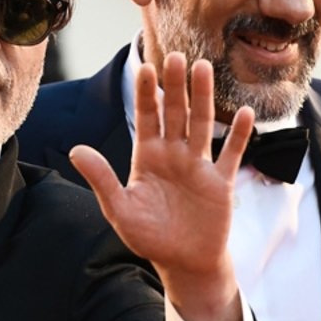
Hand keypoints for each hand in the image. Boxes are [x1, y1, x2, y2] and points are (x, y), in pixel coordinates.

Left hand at [69, 53, 252, 320]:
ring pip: (201, 124)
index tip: (145, 69)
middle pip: (174, 113)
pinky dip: (239, 134)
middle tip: (176, 57)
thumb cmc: (149, 237)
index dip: (146, 94)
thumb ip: (102, 178)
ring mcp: (198, 166)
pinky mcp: (220, 182)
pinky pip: (231, 154)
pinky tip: (244, 112)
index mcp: (147, 158)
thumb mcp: (119, 209)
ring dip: (203, 98)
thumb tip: (76, 150)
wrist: (183, 263)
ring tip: (205, 68)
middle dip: (175, 86)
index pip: (146, 119)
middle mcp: (173, 155)